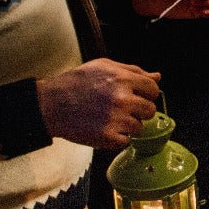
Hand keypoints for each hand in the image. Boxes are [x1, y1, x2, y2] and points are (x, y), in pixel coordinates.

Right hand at [36, 59, 161, 149]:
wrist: (52, 104)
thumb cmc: (77, 82)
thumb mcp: (104, 67)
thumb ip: (133, 71)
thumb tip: (157, 77)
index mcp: (123, 79)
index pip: (154, 89)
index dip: (147, 93)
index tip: (139, 96)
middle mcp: (122, 99)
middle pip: (150, 110)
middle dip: (140, 110)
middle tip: (123, 108)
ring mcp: (115, 120)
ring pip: (139, 127)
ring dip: (128, 125)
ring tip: (110, 118)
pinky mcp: (107, 137)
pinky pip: (125, 141)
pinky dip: (117, 138)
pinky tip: (105, 128)